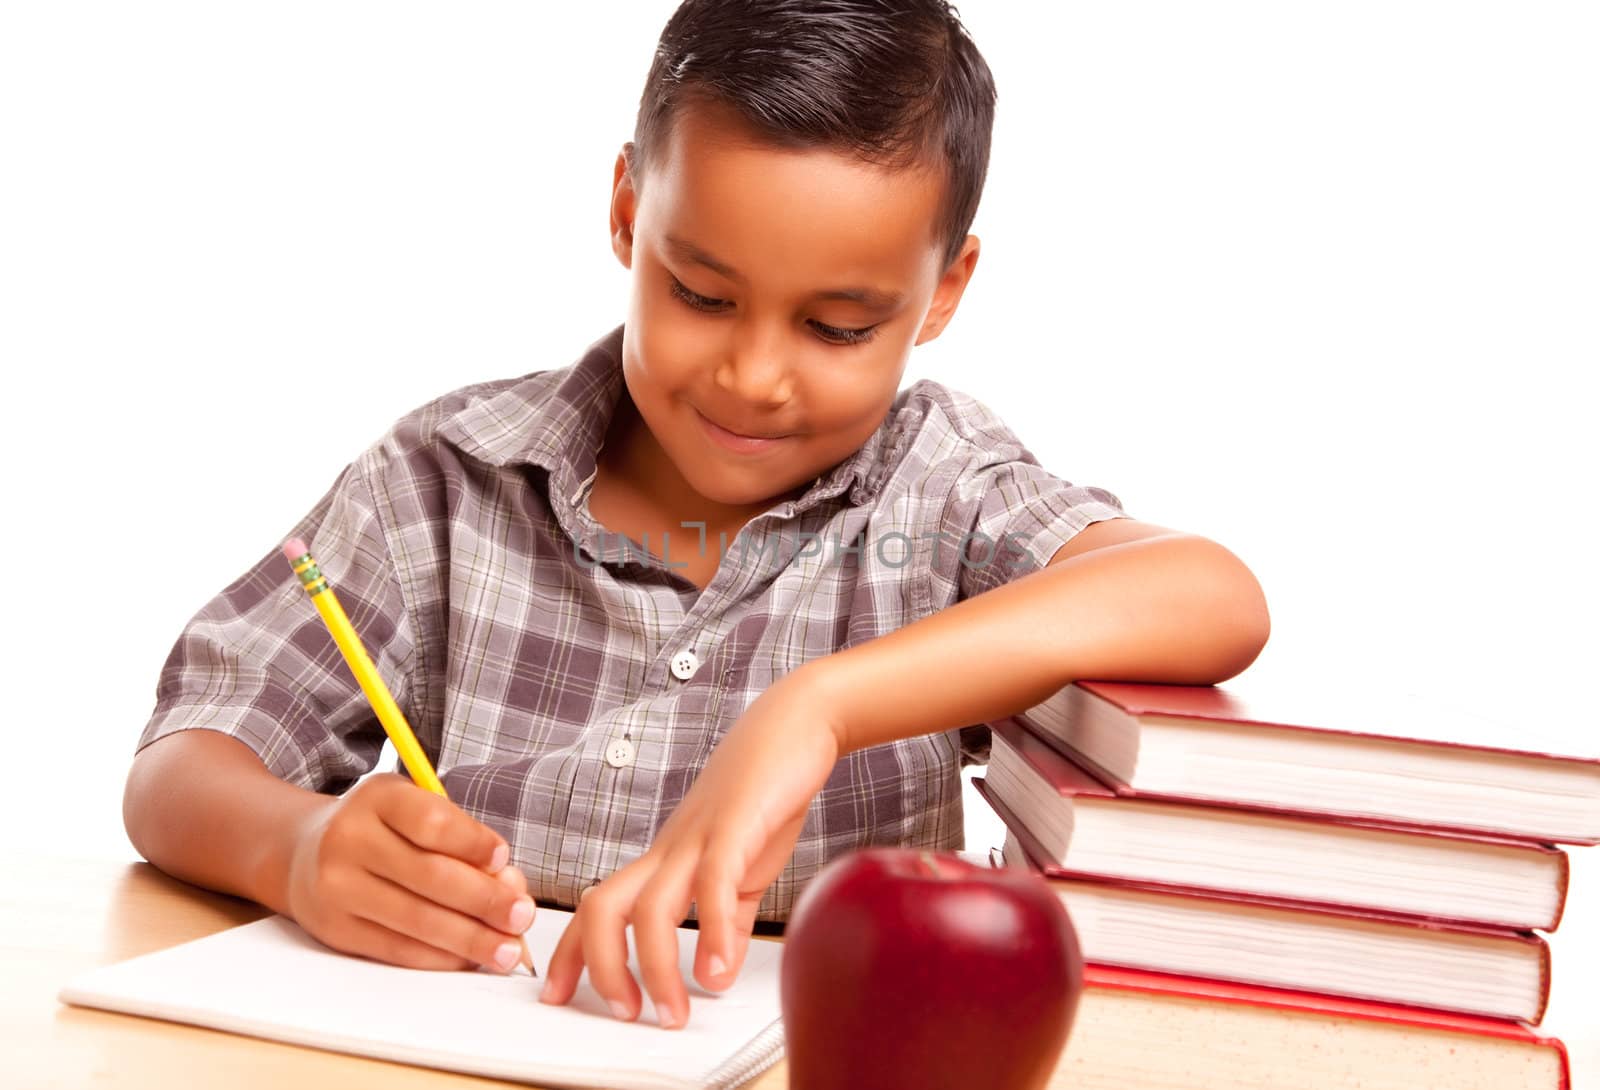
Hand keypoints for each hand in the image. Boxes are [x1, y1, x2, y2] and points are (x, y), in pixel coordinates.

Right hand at [284, 773, 536, 972]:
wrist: (305, 853)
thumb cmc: (384, 830)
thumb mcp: (415, 810)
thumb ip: (461, 839)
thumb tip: (508, 885)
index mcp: (378, 798)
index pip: (432, 821)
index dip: (473, 842)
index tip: (505, 859)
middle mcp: (350, 839)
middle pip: (430, 875)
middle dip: (486, 900)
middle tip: (523, 916)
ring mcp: (337, 887)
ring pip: (417, 920)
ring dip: (471, 939)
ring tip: (508, 950)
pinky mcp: (336, 929)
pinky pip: (398, 949)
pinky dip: (441, 957)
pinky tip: (469, 958)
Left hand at [538, 668, 843, 1027]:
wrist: (795, 724)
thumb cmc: (765, 790)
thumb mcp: (743, 867)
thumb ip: (728, 919)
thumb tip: (719, 969)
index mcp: (665, 858)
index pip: (598, 907)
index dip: (570, 953)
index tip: (555, 994)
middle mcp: (669, 848)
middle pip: (602, 906)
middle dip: (599, 967)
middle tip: (623, 1015)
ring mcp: (699, 836)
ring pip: (651, 905)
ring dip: (655, 968)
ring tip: (673, 1012)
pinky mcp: (736, 825)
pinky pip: (713, 883)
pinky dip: (711, 932)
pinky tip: (717, 971)